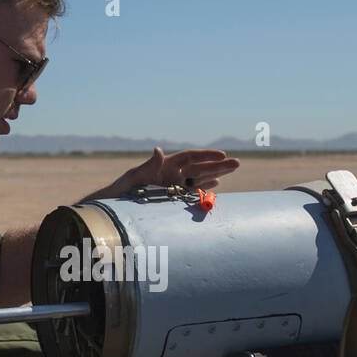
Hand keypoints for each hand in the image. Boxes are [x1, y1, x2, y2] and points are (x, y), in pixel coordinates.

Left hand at [99, 147, 239, 198]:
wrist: (118, 205)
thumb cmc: (124, 188)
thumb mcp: (135, 175)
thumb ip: (149, 164)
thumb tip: (158, 150)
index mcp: (166, 165)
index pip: (190, 157)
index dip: (206, 155)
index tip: (222, 154)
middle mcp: (174, 174)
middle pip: (200, 167)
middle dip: (219, 165)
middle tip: (238, 163)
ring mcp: (176, 186)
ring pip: (200, 178)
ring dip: (217, 174)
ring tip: (234, 169)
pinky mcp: (175, 198)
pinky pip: (193, 192)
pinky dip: (205, 188)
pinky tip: (217, 184)